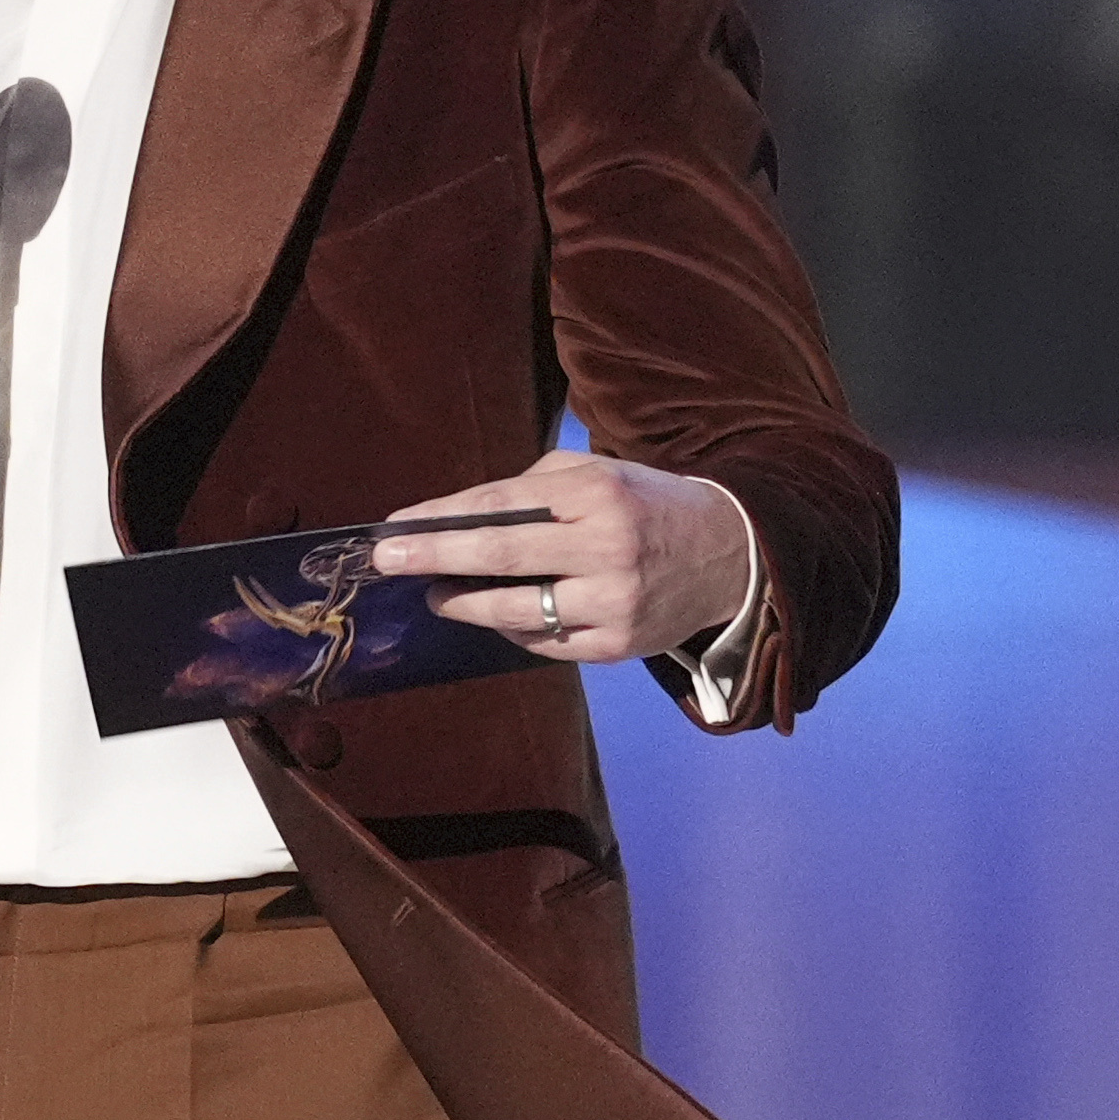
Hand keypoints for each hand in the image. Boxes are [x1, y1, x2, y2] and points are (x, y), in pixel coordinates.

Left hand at [374, 449, 747, 662]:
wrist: (731, 554)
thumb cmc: (645, 505)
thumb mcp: (598, 474)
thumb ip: (534, 489)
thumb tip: (460, 517)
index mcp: (596, 494)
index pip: (500, 506)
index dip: (442, 518)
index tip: (396, 526)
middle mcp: (606, 548)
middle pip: (499, 556)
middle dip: (433, 558)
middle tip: (387, 561)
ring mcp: (613, 602)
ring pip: (515, 611)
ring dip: (464, 604)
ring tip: (437, 594)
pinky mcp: (618, 645)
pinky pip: (544, 643)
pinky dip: (512, 629)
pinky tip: (496, 615)